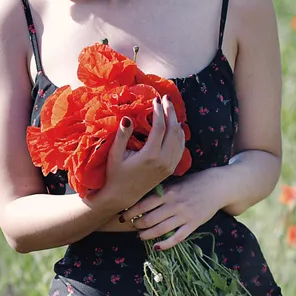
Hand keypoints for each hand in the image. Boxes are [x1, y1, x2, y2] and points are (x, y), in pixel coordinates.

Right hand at [94, 95, 185, 213]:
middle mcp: (163, 160)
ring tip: (170, 109)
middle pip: (173, 130)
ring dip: (176, 121)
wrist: (122, 196)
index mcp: (150, 156)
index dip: (159, 111)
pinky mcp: (170, 168)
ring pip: (179, 138)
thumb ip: (122, 136)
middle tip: (166, 99)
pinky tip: (175, 126)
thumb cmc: (115, 174)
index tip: (155, 100)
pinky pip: (180, 148)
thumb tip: (127, 118)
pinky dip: (180, 134)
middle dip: (170, 112)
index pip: (160, 127)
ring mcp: (169, 165)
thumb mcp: (115, 155)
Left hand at [117, 169, 227, 248]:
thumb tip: (139, 198)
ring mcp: (184, 216)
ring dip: (147, 235)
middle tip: (131, 226)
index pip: (144, 204)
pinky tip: (156, 247)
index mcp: (168, 192)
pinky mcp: (193, 225)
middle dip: (137, 225)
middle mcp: (174, 205)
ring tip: (140, 236)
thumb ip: (160, 191)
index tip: (123, 216)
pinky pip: (177, 238)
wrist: (217, 186)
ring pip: (161, 230)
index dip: (131, 212)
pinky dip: (165, 244)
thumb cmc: (193, 182)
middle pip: (149, 219)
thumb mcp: (175, 182)